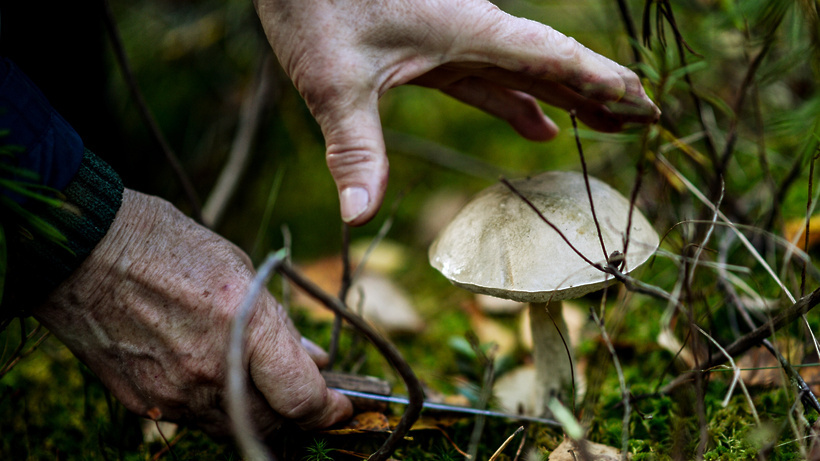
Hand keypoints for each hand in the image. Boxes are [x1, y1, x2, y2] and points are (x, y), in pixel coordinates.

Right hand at [32, 189, 351, 434]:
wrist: (83, 251)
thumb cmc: (168, 246)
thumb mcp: (241, 269)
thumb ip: (279, 325)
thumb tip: (312, 360)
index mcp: (242, 325)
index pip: (302, 399)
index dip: (330, 410)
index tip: (341, 406)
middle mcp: (210, 370)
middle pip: (273, 425)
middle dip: (298, 415)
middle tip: (307, 397)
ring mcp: (173, 393)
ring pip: (234, 429)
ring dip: (259, 414)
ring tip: (264, 386)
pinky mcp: (144, 402)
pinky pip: (196, 420)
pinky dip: (218, 408)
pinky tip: (219, 380)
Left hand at [254, 0, 659, 224]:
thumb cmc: (316, 3)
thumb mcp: (337, 81)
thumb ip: (355, 149)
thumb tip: (358, 218)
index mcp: (471, 31)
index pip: (556, 60)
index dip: (605, 83)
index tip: (648, 105)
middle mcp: (473, 31)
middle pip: (553, 65)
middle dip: (600, 93)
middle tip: (645, 120)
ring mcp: (452, 38)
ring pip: (524, 72)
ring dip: (564, 99)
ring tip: (603, 124)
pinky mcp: (428, 47)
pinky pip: (486, 77)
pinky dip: (514, 101)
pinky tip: (535, 124)